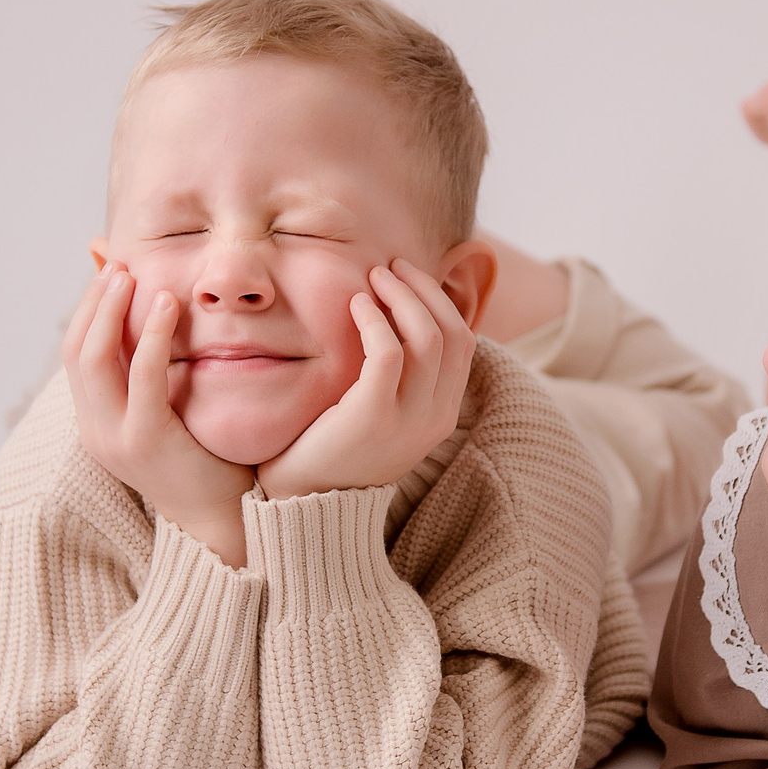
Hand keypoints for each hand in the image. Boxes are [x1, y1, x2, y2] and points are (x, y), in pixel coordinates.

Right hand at [63, 264, 254, 563]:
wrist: (225, 519)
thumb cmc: (208, 460)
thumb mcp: (174, 407)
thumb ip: (159, 368)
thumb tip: (158, 317)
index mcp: (96, 423)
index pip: (75, 355)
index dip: (88, 310)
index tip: (108, 272)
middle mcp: (95, 430)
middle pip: (76, 352)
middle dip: (94, 303)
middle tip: (116, 266)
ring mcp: (114, 438)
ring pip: (93, 360)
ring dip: (111, 311)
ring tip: (131, 275)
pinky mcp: (146, 440)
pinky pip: (141, 378)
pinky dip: (152, 336)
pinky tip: (169, 306)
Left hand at [257, 260, 475, 501]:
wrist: (303, 500)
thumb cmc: (334, 446)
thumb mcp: (383, 410)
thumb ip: (401, 377)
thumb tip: (398, 315)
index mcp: (442, 414)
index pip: (464, 342)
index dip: (440, 301)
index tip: (408, 278)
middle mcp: (435, 418)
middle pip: (452, 333)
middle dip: (424, 290)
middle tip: (391, 268)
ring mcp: (408, 420)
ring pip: (428, 338)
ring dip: (402, 297)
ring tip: (374, 278)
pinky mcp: (372, 417)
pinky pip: (388, 354)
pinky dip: (374, 320)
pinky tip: (355, 305)